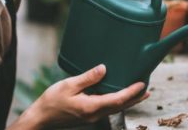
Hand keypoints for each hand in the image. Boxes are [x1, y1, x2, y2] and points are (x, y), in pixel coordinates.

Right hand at [16, 64, 148, 128]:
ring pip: (115, 109)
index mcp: (91, 107)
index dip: (132, 92)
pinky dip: (117, 102)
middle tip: (147, 89)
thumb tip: (104, 69)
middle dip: (135, 98)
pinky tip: (116, 95)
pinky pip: (107, 109)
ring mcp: (92, 117)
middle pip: (121, 107)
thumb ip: (87, 77)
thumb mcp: (68, 85)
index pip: (118, 100)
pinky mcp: (88, 116)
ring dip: (128, 101)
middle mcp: (94, 114)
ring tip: (138, 93)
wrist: (40, 119)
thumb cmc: (51, 102)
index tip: (142, 84)